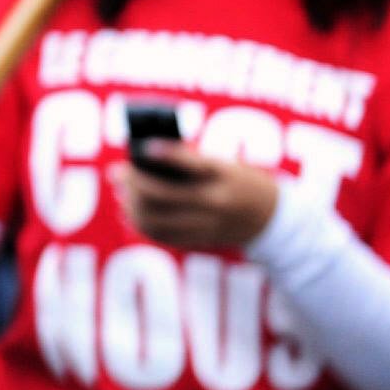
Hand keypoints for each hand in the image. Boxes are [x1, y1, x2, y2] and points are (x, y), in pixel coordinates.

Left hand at [115, 142, 279, 253]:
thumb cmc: (239, 180)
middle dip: (133, 183)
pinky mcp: (201, 240)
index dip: (167, 155)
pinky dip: (141, 224)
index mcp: (223, 176)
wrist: (271, 218)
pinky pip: (163, 236)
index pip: (193, 165)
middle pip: (163, 196)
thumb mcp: (223, 164)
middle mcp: (215, 203)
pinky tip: (130, 212)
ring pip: (157, 220)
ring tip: (122, 192)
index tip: (144, 148)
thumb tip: (143, 156)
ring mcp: (207, 225)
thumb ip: (189, 160)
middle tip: (117, 172)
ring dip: (132, 205)